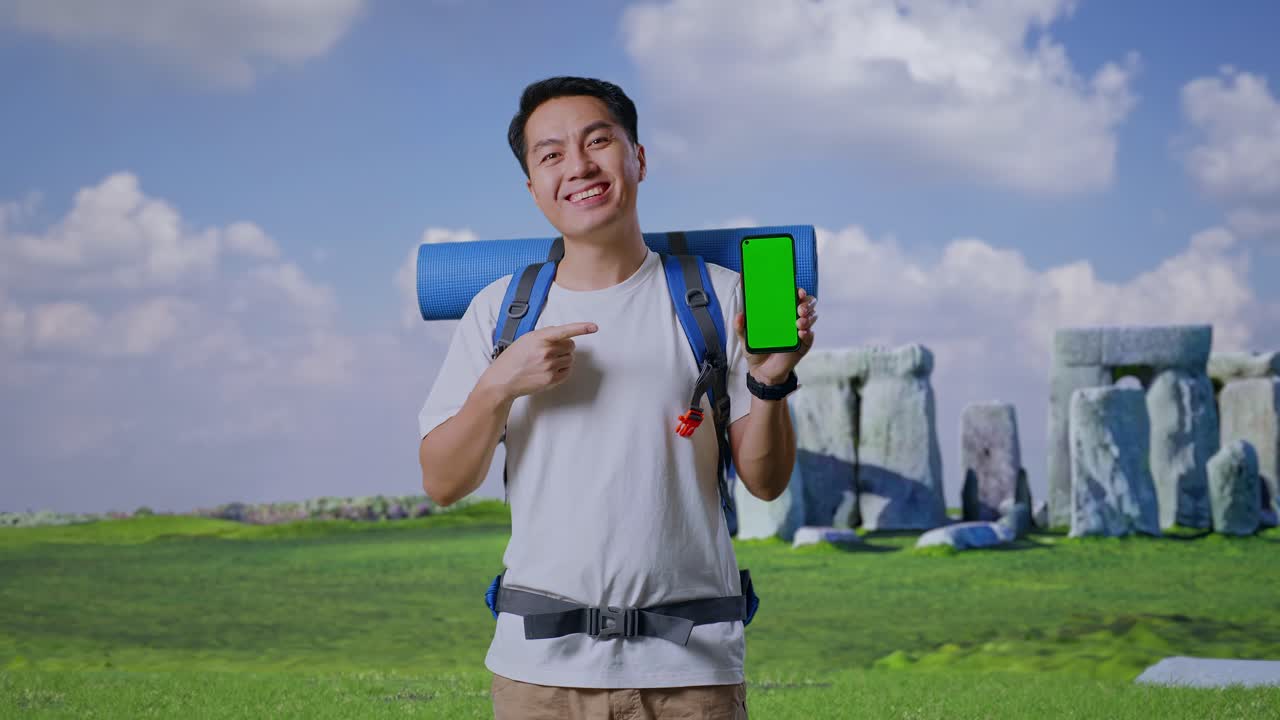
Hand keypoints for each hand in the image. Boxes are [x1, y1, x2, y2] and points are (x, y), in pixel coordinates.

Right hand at [481, 322, 597, 400]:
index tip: (594, 327)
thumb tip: (561, 333)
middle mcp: (546, 351)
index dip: (581, 328)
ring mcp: (549, 366)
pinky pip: (568, 371)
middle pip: (571, 346)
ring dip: (564, 358)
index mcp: (539, 338)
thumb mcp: (525, 339)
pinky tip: (550, 369)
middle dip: (565, 347)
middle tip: (553, 351)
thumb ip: (544, 334)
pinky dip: (563, 369)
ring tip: (548, 362)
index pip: (564, 330)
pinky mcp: (551, 379)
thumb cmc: (512, 359)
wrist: (503, 380)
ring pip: (570, 359)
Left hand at [734, 287, 816, 385]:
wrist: (762, 371)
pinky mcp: (802, 345)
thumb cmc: (757, 350)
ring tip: (798, 322)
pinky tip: (801, 333)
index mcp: (780, 313)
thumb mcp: (745, 338)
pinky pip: (809, 337)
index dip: (798, 292)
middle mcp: (792, 320)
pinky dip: (807, 333)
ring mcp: (799, 332)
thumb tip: (739, 315)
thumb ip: (741, 327)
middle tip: (800, 308)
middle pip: (806, 305)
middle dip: (806, 303)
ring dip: (807, 318)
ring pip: (811, 318)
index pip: (793, 297)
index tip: (797, 291)